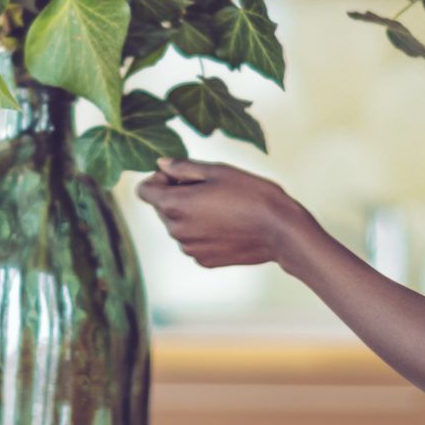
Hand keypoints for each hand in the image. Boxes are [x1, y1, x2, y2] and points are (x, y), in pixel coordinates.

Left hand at [135, 157, 311, 268]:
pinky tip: (228, 225)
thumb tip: (161, 164)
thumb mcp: (216, 171)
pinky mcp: (204, 261)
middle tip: (209, 188)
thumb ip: (182, 167)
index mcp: (173, 206)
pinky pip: (193, 241)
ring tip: (223, 207)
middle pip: (161, 207)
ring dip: (190, 214)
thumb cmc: (251, 194)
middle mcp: (175, 231)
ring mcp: (189, 249)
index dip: (158, 179)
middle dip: (176, 195)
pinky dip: (203, 231)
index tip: (181, 175)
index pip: (143, 191)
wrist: (280, 230)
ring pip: (178, 225)